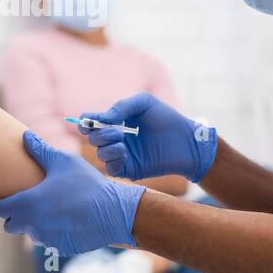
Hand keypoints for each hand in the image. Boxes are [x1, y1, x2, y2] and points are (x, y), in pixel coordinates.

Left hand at [0, 130, 144, 256]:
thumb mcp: (63, 161)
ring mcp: (46, 239)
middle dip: (15, 217)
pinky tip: (67, 220)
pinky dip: (54, 233)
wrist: (113, 212)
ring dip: (35, 225)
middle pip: (10, 226)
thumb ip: (40, 150)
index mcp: (27, 203)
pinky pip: (50, 241)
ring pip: (31, 233)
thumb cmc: (86, 183)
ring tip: (51, 210)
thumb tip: (25, 135)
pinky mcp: (60, 248)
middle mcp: (32, 225)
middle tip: (27, 204)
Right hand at [79, 92, 216, 182]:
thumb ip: (121, 107)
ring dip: (106, 147)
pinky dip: (112, 161)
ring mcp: (122, 155)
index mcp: (116, 121)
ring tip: (122, 143)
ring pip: (100, 154)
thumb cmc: (167, 118)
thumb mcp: (144, 103)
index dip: (86, 122)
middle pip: (93, 138)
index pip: (92, 122)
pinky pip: (111, 169)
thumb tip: (102, 119)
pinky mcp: (130, 169)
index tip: (88, 122)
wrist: (186, 141)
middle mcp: (116, 138)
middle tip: (118, 132)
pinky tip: (124, 153)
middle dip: (99, 135)